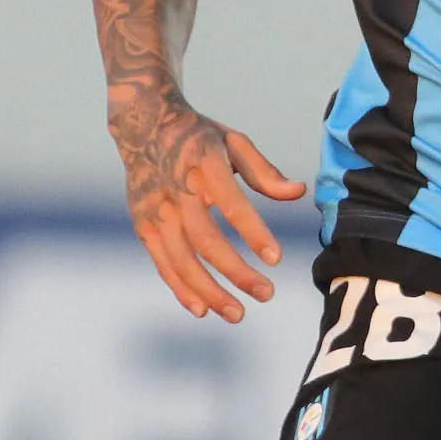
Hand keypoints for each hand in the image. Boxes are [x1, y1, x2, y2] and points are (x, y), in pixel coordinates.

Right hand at [113, 89, 307, 320]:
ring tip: (238, 313)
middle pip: (206, 239)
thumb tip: (298, 192)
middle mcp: (177, 189)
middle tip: (266, 294)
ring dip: (209, 290)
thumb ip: (264, 172)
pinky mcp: (142, 225)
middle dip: (236, 271)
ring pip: (182, 259)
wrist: (143, 126)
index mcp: (205, 163)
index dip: (253, 232)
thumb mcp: (233, 142)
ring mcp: (156, 210)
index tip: (276, 258)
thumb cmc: (199, 138)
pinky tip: (203, 310)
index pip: (231, 203)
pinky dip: (181, 289)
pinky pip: (163, 263)